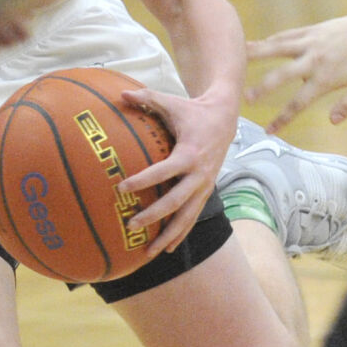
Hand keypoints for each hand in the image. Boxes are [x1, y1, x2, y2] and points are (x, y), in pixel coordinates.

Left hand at [115, 84, 237, 254]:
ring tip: (149, 253)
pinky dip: (181, 234)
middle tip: (131, 225)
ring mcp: (205, 186)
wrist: (224, 120)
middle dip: (155, 215)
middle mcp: (200, 174)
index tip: (122, 187)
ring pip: (187, 217)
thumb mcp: (171, 102)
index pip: (165, 171)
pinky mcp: (206, 192)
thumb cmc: (192, 111)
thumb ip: (147, 98)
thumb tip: (121, 93)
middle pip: (177, 201)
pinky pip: (192, 217)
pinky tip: (167, 249)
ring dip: (169, 235)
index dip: (144, 180)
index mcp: (190, 153)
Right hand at [245, 0, 346, 129]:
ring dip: (255, 54)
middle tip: (244, 98)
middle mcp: (313, 60)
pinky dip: (269, 41)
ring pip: (276, 49)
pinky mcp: (310, 30)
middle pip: (281, 75)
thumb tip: (332, 121)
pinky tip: (255, 44)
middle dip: (262, 87)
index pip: (299, 102)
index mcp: (326, 78)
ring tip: (235, 57)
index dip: (282, 118)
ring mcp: (309, 42)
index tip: (269, 130)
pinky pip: (285, 36)